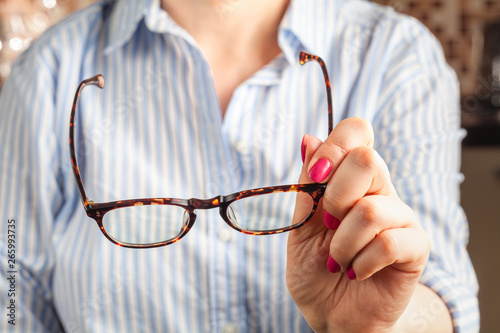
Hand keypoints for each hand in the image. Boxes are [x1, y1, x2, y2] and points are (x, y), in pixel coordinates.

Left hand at [286, 117, 430, 331]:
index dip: (335, 146)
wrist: (330, 312)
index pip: (358, 132)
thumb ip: (307, 185)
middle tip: (327, 225)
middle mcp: (380, 191)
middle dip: (335, 198)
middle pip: (368, 160)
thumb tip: (309, 138)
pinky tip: (355, 272)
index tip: (315, 177)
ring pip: (371, 210)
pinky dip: (360, 263)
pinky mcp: (415, 248)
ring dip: (342, 244)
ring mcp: (401, 218)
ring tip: (337, 261)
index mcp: (351, 179)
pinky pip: (389, 243)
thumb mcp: (300, 225)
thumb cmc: (315, 267)